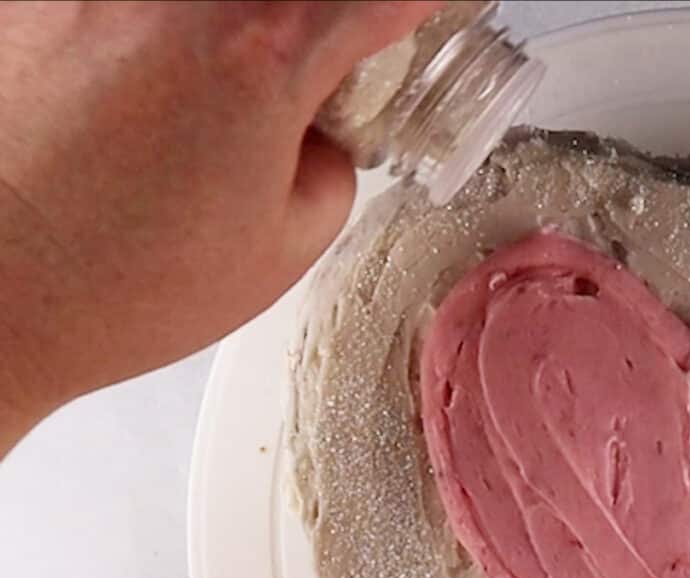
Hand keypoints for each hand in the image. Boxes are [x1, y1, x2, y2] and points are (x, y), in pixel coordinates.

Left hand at [0, 0, 441, 452]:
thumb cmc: (114, 285)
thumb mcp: (284, 247)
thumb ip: (334, 159)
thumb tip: (322, 126)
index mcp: (264, 49)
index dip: (417, 8)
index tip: (424, 16)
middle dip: (319, 26)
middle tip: (313, 73)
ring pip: (212, 6)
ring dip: (227, 38)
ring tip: (206, 98)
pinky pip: (125, 12)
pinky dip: (152, 43)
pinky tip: (132, 99)